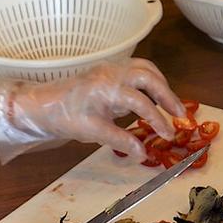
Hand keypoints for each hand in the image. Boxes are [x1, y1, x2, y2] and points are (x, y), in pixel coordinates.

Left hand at [0, 59, 184, 162]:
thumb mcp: (92, 132)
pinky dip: (150, 82)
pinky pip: (136, 70)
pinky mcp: (108, 71)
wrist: (41, 104)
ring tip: (171, 107)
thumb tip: (144, 153)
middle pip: (149, 77)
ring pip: (145, 69)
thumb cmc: (64, 117)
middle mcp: (111, 72)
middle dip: (168, 96)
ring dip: (161, 85)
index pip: (141, 102)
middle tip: (181, 116)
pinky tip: (153, 99)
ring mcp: (110, 69)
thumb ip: (120, 140)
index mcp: (106, 87)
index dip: (158, 120)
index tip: (168, 136)